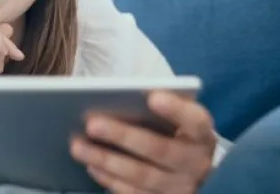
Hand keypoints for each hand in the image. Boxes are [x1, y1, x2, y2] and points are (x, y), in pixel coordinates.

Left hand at [70, 91, 216, 193]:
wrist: (193, 173)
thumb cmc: (175, 134)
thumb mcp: (177, 120)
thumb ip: (157, 108)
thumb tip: (118, 96)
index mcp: (201, 134)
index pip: (195, 121)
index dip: (175, 110)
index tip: (152, 96)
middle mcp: (196, 163)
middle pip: (160, 149)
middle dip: (123, 136)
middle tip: (92, 124)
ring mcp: (180, 187)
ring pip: (143, 175)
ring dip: (107, 161)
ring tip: (78, 146)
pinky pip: (135, 193)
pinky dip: (111, 180)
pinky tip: (92, 166)